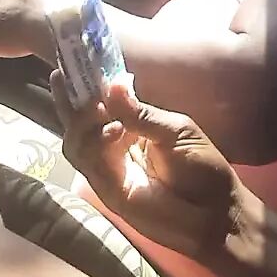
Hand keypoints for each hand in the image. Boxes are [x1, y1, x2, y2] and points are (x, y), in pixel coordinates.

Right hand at [51, 70, 249, 259]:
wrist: (214, 214)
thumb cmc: (203, 169)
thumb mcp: (176, 132)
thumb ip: (141, 114)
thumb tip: (113, 84)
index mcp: (134, 125)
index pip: (103, 101)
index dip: (87, 84)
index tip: (71, 61)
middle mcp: (115, 144)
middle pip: (80, 121)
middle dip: (70, 99)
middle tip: (62, 77)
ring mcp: (109, 168)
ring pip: (76, 141)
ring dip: (81, 122)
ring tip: (97, 109)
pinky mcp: (107, 190)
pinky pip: (88, 164)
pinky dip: (93, 144)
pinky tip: (112, 132)